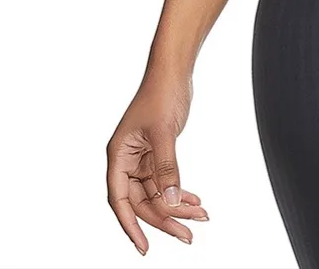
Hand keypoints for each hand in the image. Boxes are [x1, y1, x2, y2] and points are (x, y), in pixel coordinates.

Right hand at [106, 73, 207, 255]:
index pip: (120, 200)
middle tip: (188, 235)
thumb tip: (169, 201)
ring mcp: (142, 157)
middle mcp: (126, 160)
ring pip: (156, 192)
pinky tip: (195, 200)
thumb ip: (166, 169)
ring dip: (177, 205)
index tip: (145, 247)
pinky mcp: (157, 152)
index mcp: (118, 156)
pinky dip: (179, 190)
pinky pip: (165, 180)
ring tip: (201, 217)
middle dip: (165, 218)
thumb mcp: (164, 133)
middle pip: (142, 200)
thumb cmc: (161, 94)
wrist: (174, 71)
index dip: (131, 226)